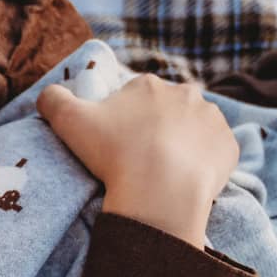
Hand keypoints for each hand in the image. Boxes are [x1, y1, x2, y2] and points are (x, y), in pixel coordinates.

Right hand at [38, 75, 237, 247]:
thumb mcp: (67, 121)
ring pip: (194, 130)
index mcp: (148, 85)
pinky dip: (204, 164)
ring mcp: (212, 120)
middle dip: (156, 130)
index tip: (117, 145)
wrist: (160, 191)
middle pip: (167, 111)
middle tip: (140, 160)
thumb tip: (47, 94)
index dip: (123, 121)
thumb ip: (52, 99)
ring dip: (183, 145)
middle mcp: (186, 94)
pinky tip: (187, 181)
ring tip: (165, 173)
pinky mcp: (230, 147)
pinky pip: (216, 154)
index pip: (134, 97)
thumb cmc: (113, 153)